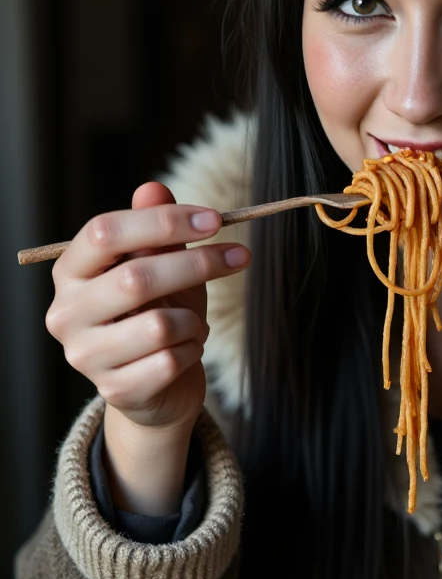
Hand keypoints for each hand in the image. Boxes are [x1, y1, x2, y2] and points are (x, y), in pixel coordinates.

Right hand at [45, 182, 249, 511]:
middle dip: (197, 264)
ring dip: (193, 320)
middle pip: (136, 278)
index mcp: (71, 271)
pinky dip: (193, 350)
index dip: (162, 222)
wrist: (155, 385)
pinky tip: (186, 351)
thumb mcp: (160, 265)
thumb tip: (153, 188)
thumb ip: (156, 229)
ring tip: (191, 323)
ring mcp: (85, 355)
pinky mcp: (114, 390)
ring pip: (160, 325)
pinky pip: (172, 360)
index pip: (105, 232)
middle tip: (239, 256)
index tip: (214, 220)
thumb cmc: (157, 312)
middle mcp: (66, 313)